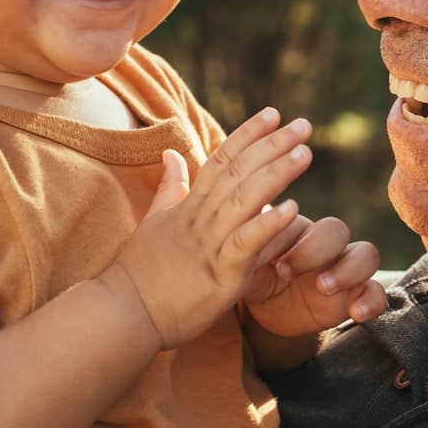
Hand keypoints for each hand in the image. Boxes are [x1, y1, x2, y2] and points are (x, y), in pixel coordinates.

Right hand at [106, 108, 312, 349]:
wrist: (122, 313)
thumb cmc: (138, 273)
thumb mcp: (154, 221)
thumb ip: (170, 188)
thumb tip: (171, 155)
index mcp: (189, 207)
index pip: (222, 160)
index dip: (249, 134)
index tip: (274, 113)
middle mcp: (201, 219)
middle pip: (239, 171)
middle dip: (272, 145)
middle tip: (304, 124)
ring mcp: (209, 244)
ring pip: (245, 200)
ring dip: (277, 174)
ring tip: (305, 153)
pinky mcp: (219, 274)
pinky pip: (246, 243)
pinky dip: (268, 224)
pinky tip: (294, 209)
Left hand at [242, 215, 386, 338]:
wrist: (263, 311)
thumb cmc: (252, 276)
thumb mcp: (242, 262)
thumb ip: (245, 244)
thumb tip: (247, 220)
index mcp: (296, 230)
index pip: (300, 219)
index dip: (291, 238)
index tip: (272, 262)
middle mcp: (323, 245)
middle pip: (337, 231)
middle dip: (315, 250)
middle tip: (286, 273)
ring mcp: (343, 269)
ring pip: (366, 255)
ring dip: (348, 270)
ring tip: (323, 288)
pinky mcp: (354, 297)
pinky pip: (377, 293)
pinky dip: (373, 301)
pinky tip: (356, 313)